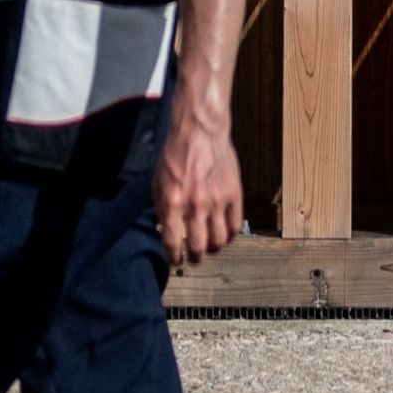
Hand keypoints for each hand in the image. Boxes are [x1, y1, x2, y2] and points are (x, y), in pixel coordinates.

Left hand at [156, 107, 243, 266]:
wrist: (199, 131)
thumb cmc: (175, 155)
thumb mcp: (157, 182)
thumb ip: (160, 208)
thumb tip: (163, 231)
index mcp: (172, 202)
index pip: (173, 242)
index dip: (174, 257)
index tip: (175, 261)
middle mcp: (195, 205)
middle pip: (199, 246)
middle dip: (195, 257)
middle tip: (195, 258)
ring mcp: (217, 200)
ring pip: (219, 241)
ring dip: (214, 249)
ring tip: (211, 247)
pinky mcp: (234, 194)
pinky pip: (235, 225)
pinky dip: (230, 235)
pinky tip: (224, 234)